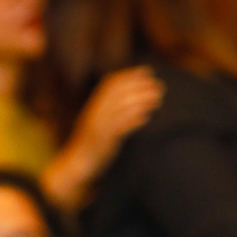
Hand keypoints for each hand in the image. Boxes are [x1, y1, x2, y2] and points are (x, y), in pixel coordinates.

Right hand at [42, 66, 163, 209]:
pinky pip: (118, 128)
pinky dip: (132, 121)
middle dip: (140, 86)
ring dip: (141, 101)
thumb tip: (132, 98)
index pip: (111, 83)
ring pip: (120, 108)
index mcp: (95, 106)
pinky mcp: (102, 141)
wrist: (77, 164)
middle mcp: (95, 113)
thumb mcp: (100, 122)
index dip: (130, 75)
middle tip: (159, 86)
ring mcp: (98, 126)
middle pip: (118, 93)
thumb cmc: (93, 144)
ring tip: (157, 99)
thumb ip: (111, 109)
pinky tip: (145, 119)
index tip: (147, 72)